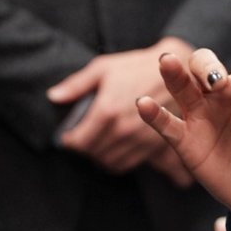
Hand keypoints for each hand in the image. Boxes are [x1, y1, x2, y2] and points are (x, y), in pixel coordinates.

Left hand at [48, 39, 189, 173]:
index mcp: (106, 111)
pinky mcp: (153, 146)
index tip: (66, 135)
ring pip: (108, 162)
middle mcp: (122, 130)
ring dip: (98, 156)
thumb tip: (53, 96)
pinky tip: (113, 148)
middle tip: (80, 137)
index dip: (68, 140)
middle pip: (92, 153)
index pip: (78, 141)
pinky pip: (126, 164)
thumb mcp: (104, 68)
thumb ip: (76, 85)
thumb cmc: (137, 66)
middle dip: (82, 147)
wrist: (177, 70)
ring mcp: (139, 140)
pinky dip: (115, 160)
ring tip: (96, 143)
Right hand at [137, 50, 230, 230]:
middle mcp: (223, 97)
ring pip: (182, 87)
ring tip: (167, 62)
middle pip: (206, 65)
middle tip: (215, 83)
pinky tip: (143, 103)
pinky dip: (153, 114)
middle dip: (207, 67)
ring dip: (175, 74)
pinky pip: (166, 125)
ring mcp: (202, 117)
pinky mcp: (187, 142)